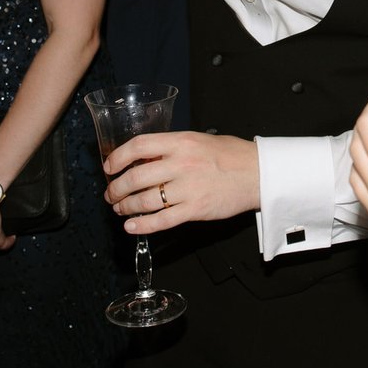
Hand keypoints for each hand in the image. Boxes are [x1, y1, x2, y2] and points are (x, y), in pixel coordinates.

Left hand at [101, 131, 258, 234]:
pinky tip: (131, 226)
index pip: (138, 146)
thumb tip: (143, 160)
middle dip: (117, 189)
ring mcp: (188, 188)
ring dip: (126, 207)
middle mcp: (181, 163)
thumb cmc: (231, 155)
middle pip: (136, 177)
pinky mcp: (195, 210)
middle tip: (111, 194)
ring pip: (145, 200)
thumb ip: (172, 148)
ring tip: (120, 209)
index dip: (118, 157)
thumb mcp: (198, 140)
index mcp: (181, 142)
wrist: (258, 173)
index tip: (109, 167)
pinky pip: (161, 220)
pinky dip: (142, 225)